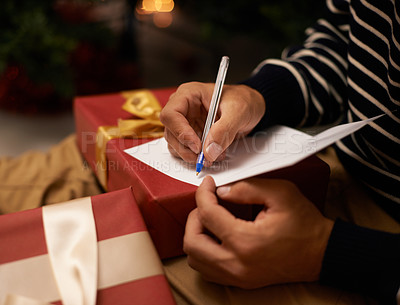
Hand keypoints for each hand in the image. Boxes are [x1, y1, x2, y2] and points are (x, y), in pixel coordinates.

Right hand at [159, 82, 264, 163]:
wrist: (251, 107)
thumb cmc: (244, 100)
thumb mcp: (238, 112)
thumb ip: (224, 130)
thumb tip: (209, 151)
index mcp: (189, 94)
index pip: (171, 114)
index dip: (180, 132)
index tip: (197, 146)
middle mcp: (184, 108)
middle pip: (170, 133)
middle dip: (186, 149)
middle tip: (204, 158)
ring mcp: (186, 123)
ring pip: (175, 144)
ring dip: (191, 156)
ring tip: (213, 156)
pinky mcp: (192, 135)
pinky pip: (186, 150)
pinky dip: (197, 157)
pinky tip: (213, 154)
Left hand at [183, 176, 333, 288]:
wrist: (321, 253)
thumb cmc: (304, 224)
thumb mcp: (280, 194)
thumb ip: (246, 188)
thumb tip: (221, 191)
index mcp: (245, 241)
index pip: (207, 214)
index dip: (203, 193)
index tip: (208, 184)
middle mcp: (236, 264)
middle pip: (192, 241)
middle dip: (194, 216)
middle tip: (207, 202)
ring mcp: (237, 276)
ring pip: (195, 258)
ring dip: (197, 234)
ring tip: (211, 219)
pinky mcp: (240, 281)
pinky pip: (207, 270)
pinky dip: (204, 251)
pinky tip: (216, 236)